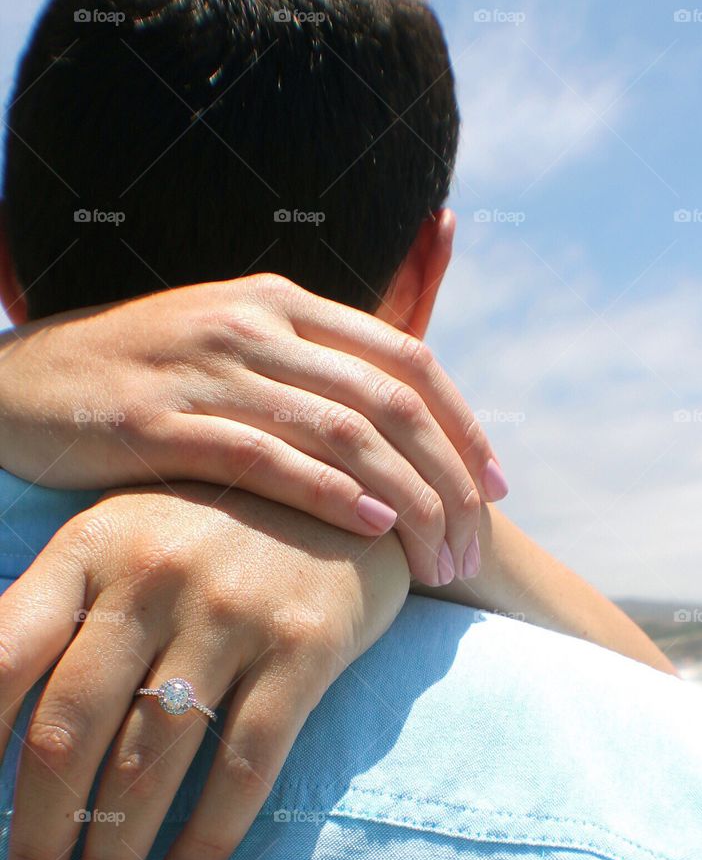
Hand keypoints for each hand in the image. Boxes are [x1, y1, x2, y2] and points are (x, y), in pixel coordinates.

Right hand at [0, 273, 506, 584]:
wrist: (20, 383)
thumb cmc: (141, 377)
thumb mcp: (231, 348)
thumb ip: (308, 370)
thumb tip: (390, 424)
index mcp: (283, 302)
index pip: (409, 358)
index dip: (465, 425)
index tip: (497, 486)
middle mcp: (257, 325)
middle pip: (392, 400)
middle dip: (449, 477)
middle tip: (474, 542)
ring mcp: (210, 369)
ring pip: (344, 432)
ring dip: (406, 500)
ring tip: (437, 557)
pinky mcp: (162, 421)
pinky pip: (267, 457)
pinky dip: (329, 494)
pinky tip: (371, 529)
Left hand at [0, 484, 409, 859]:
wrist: (349, 495)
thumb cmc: (214, 530)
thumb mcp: (128, 537)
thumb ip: (63, 609)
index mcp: (92, 546)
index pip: (4, 658)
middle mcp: (154, 575)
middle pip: (72, 729)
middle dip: (41, 836)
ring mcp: (232, 610)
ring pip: (153, 759)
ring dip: (116, 854)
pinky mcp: (304, 646)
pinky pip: (246, 762)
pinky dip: (210, 834)